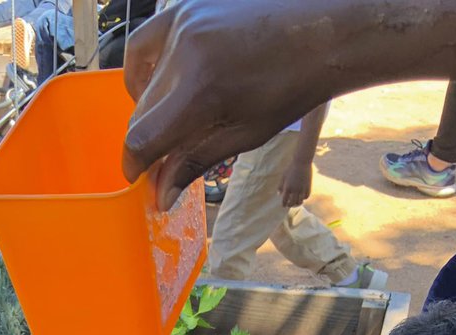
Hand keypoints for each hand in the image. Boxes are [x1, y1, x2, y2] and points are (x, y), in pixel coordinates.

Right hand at [122, 1, 332, 208]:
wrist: (321, 31)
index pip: (142, 137)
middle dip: (149, 140)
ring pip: (143, 81)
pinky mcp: (186, 8)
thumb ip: (193, 162)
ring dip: (148, 109)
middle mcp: (184, 51)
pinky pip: (146, 43)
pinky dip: (143, 68)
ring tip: (169, 120)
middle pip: (142, 113)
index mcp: (200, 90)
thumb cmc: (289, 88)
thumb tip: (160, 195)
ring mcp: (183, 23)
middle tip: (165, 156)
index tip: (139, 176)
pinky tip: (158, 82)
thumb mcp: (243, 135)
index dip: (134, 164)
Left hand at [279, 161, 311, 207]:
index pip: (285, 201)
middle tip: (290, 205)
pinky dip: (304, 198)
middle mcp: (295, 190)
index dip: (284, 204)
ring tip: (296, 202)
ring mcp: (302, 188)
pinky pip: (306, 196)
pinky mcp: (308, 186)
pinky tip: (302, 197)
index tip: (284, 205)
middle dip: (290, 205)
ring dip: (297, 203)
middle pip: (292, 203)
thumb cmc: (291, 168)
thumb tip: (279, 194)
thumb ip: (280, 186)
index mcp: (287, 188)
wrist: (302, 162)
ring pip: (300, 201)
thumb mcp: (283, 176)